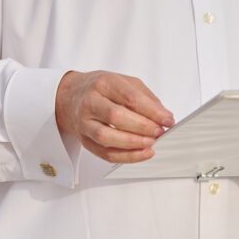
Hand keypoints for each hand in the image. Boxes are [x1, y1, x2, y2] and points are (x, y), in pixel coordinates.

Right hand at [55, 70, 174, 163]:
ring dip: (133, 144)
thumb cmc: (100, 89)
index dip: (151, 110)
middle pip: (116, 116)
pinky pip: (104, 153)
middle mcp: (91, 102)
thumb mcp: (123, 82)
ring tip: (151, 143)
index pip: (129, 97)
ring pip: (107, 137)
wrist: (70, 97)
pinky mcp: (84, 140)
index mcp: (104, 83)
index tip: (167, 119)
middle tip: (159, 132)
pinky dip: (125, 157)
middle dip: (142, 127)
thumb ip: (145, 97)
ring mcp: (85, 122)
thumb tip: (164, 115)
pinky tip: (140, 153)